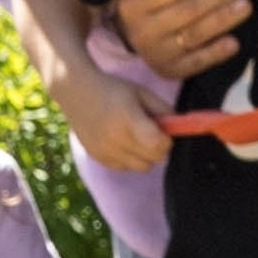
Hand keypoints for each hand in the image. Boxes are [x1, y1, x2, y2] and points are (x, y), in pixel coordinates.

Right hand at [51, 62, 171, 171]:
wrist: (75, 90)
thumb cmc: (114, 89)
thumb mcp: (141, 92)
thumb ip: (164, 110)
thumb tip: (181, 128)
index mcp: (127, 119)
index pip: (157, 145)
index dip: (166, 141)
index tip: (164, 132)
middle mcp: (114, 138)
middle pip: (153, 159)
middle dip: (158, 148)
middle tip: (151, 132)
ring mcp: (104, 150)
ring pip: (141, 167)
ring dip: (144, 155)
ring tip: (134, 136)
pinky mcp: (97, 157)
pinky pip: (125, 167)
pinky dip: (128, 158)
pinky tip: (120, 140)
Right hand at [111, 0, 248, 80]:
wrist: (131, 37)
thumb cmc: (144, 3)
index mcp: (132, 4)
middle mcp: (142, 31)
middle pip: (188, 10)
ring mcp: (156, 54)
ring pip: (196, 34)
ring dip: (224, 19)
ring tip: (245, 6)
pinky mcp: (170, 71)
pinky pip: (197, 63)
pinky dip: (217, 53)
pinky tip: (234, 43)